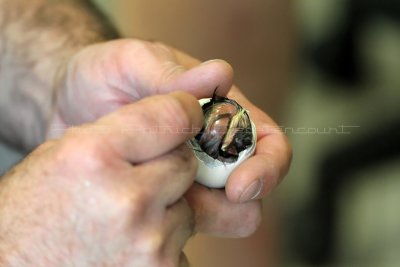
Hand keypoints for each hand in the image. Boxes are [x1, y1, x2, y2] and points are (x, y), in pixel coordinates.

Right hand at [0, 92, 200, 266]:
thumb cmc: (29, 217)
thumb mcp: (61, 156)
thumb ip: (118, 135)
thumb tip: (172, 122)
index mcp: (94, 157)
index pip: (171, 117)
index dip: (183, 112)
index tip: (187, 115)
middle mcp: (127, 199)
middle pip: (184, 163)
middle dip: (169, 166)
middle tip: (141, 178)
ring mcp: (148, 242)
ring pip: (186, 207)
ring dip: (166, 209)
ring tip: (126, 218)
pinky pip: (181, 243)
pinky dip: (163, 242)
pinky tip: (130, 244)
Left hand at [49, 39, 291, 236]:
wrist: (67, 105)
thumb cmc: (104, 76)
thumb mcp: (130, 62)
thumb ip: (171, 73)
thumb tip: (221, 75)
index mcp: (222, 112)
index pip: (267, 143)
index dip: (267, 167)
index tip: (239, 186)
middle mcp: (214, 148)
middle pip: (252, 187)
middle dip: (238, 201)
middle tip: (197, 200)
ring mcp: (191, 178)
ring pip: (223, 213)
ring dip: (203, 215)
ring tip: (160, 201)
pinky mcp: (166, 200)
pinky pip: (182, 224)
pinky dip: (172, 225)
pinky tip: (142, 212)